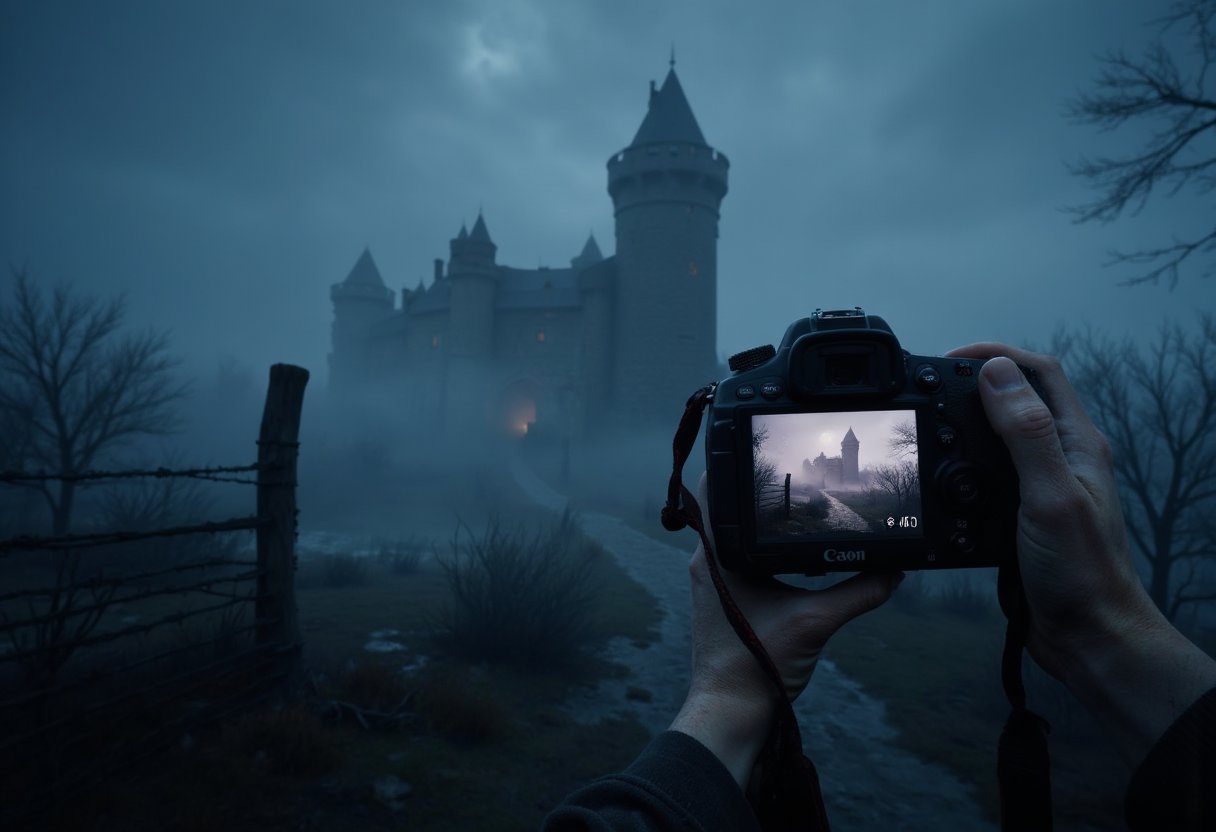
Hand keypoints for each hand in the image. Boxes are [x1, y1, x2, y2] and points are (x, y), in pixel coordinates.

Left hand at [669, 474, 901, 785]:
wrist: (733, 711)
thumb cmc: (757, 665)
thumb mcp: (816, 621)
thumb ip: (859, 591)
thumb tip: (895, 570)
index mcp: (717, 556)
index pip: (716, 492)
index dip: (737, 465)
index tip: (763, 447)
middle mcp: (708, 561)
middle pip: (730, 507)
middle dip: (760, 489)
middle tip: (794, 468)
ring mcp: (714, 579)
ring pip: (737, 533)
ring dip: (762, 519)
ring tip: (797, 501)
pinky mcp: (726, 597)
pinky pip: (744, 558)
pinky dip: (766, 547)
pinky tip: (793, 548)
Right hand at [947, 343, 1215, 764]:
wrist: (1087, 634)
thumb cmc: (1081, 570)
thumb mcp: (1049, 494)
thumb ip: (1027, 432)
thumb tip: (996, 373)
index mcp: (1076, 443)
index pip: (1040, 374)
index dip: (996, 356)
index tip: (951, 359)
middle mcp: (1062, 457)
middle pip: (1017, 398)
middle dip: (975, 383)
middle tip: (932, 387)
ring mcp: (1042, 485)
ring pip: (1000, 436)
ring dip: (967, 422)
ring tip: (931, 424)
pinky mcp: (1023, 513)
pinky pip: (990, 474)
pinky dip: (963, 463)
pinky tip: (943, 475)